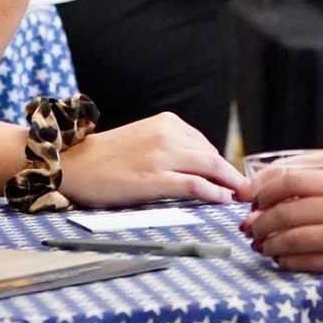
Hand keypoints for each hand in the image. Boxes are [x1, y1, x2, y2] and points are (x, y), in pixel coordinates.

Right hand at [60, 112, 248, 207]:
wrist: (72, 165)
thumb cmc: (105, 158)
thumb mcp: (143, 140)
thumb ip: (171, 149)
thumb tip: (202, 170)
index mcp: (167, 122)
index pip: (206, 146)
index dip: (223, 167)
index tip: (233, 182)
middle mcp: (167, 134)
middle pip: (213, 157)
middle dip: (234, 177)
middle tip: (250, 193)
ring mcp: (162, 155)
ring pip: (210, 168)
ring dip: (230, 185)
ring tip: (242, 199)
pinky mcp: (154, 178)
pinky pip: (195, 185)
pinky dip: (213, 193)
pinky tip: (222, 200)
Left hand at [241, 165, 322, 296]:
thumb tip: (301, 201)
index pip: (292, 179)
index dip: (264, 189)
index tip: (249, 200)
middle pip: (284, 209)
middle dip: (260, 221)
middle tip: (248, 230)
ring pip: (291, 236)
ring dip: (270, 244)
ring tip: (261, 248)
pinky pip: (308, 260)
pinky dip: (289, 262)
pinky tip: (281, 263)